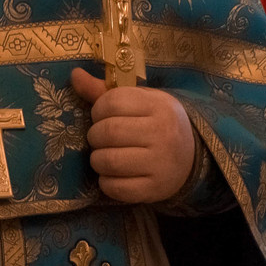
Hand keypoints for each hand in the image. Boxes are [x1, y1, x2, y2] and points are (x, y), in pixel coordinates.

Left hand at [72, 69, 196, 204]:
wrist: (190, 158)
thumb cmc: (156, 123)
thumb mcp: (140, 101)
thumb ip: (105, 91)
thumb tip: (75, 75)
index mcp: (159, 106)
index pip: (113, 102)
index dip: (98, 109)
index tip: (100, 116)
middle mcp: (163, 133)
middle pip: (109, 132)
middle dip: (94, 136)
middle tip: (98, 138)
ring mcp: (160, 164)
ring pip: (109, 161)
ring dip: (97, 159)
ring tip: (103, 156)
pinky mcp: (154, 190)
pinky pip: (116, 188)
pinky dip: (106, 182)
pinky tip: (111, 174)